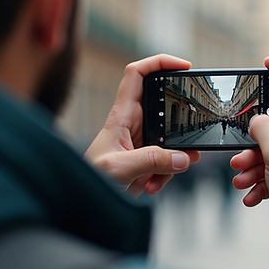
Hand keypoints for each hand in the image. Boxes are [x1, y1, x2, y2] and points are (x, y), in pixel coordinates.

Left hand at [85, 55, 200, 195]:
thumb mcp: (119, 169)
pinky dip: (165, 174)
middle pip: (165, 108)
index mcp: (120, 116)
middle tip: (187, 143)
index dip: (160, 62)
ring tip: (156, 178)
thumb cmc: (87, 180)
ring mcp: (140, 143)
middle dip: (179, 126)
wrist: (80, 205)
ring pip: (171, 140)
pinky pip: (168, 161)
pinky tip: (150, 185)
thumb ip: (151, 161)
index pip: (138, 74)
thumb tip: (183, 157)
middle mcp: (132, 125)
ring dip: (172, 160)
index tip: (183, 66)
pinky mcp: (145, 161)